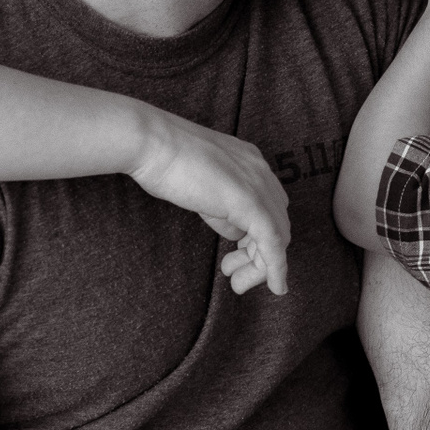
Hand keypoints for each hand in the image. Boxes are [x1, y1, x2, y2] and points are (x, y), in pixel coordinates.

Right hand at [126, 108, 291, 295]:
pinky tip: (276, 286)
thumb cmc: (163, 159)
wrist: (151, 142)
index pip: (269, 206)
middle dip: (260, 255)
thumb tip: (236, 233)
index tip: (236, 257)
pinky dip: (276, 267)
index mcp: (250, 161)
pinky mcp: (249, 202)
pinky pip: (273, 242)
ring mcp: (258, 184)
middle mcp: (261, 171)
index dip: (257, 236)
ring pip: (278, 235)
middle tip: (235, 276)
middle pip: (278, 222)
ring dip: (263, 266)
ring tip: (238, 284)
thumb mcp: (202, 185)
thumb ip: (223, 207)